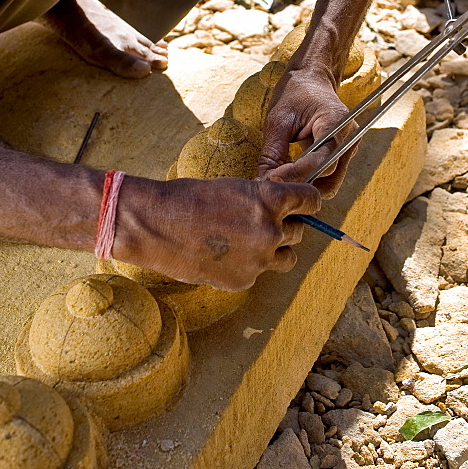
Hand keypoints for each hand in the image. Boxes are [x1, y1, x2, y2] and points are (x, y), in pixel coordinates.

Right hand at [115, 175, 320, 290]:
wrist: (156, 225)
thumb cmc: (191, 199)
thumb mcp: (234, 188)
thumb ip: (262, 200)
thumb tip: (283, 209)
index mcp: (270, 199)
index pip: (311, 200)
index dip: (307, 201)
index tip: (303, 204)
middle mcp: (270, 229)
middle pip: (300, 231)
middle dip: (286, 225)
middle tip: (263, 223)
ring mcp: (259, 259)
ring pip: (288, 257)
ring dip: (276, 249)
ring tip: (250, 243)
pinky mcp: (244, 280)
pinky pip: (260, 273)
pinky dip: (249, 266)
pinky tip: (225, 256)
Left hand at [257, 67, 357, 197]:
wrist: (313, 79)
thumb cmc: (296, 93)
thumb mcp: (278, 119)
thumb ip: (273, 152)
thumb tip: (265, 182)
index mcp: (337, 122)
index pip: (322, 161)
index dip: (297, 174)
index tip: (272, 178)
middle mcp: (349, 138)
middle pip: (330, 180)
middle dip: (302, 187)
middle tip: (274, 184)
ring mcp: (348, 148)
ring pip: (329, 185)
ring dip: (305, 188)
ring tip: (280, 180)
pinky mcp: (342, 155)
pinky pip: (327, 178)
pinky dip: (309, 182)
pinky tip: (289, 176)